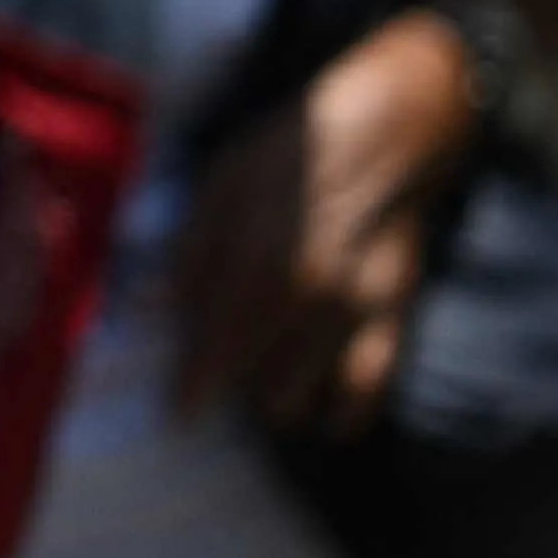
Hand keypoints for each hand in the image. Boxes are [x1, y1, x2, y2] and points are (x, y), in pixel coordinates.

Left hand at [173, 10, 490, 440]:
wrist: (385, 134)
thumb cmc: (288, 155)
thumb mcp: (219, 185)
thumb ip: (192, 252)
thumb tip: (161, 312)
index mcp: (256, 258)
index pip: (218, 348)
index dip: (193, 389)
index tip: (175, 416)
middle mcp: (309, 292)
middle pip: (258, 378)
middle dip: (231, 389)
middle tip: (214, 382)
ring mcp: (358, 306)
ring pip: (307, 389)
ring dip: (277, 398)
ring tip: (259, 391)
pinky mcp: (396, 310)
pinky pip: (373, 382)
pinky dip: (349, 411)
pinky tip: (330, 423)